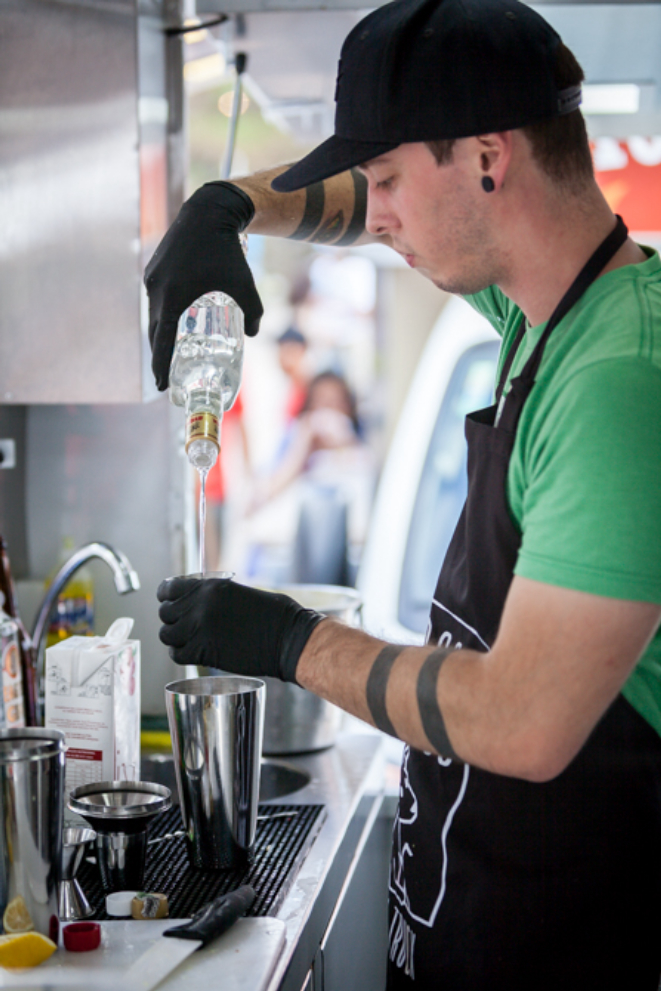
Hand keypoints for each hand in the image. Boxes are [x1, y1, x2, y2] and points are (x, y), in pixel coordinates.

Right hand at [144, 182, 263, 390]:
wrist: (207, 212)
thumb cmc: (228, 251)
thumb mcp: (247, 285)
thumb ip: (254, 313)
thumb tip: (254, 334)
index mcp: (174, 299)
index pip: (162, 343)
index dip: (161, 366)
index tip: (162, 385)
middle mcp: (157, 291)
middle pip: (155, 333)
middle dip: (160, 356)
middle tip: (167, 376)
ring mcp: (152, 279)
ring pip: (154, 315)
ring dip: (161, 335)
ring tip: (169, 351)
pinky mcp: (153, 269)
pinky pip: (156, 299)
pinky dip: (162, 314)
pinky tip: (173, 319)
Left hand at [157, 576, 324, 681]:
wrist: (287, 638)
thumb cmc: (273, 615)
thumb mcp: (238, 593)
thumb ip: (213, 597)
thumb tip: (196, 603)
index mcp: (209, 587)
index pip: (169, 589)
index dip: (167, 597)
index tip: (170, 603)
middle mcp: (200, 605)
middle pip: (165, 613)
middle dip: (172, 620)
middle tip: (184, 626)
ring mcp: (200, 629)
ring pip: (167, 634)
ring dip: (175, 638)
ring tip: (189, 640)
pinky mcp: (204, 652)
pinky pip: (177, 654)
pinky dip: (181, 654)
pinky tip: (193, 652)